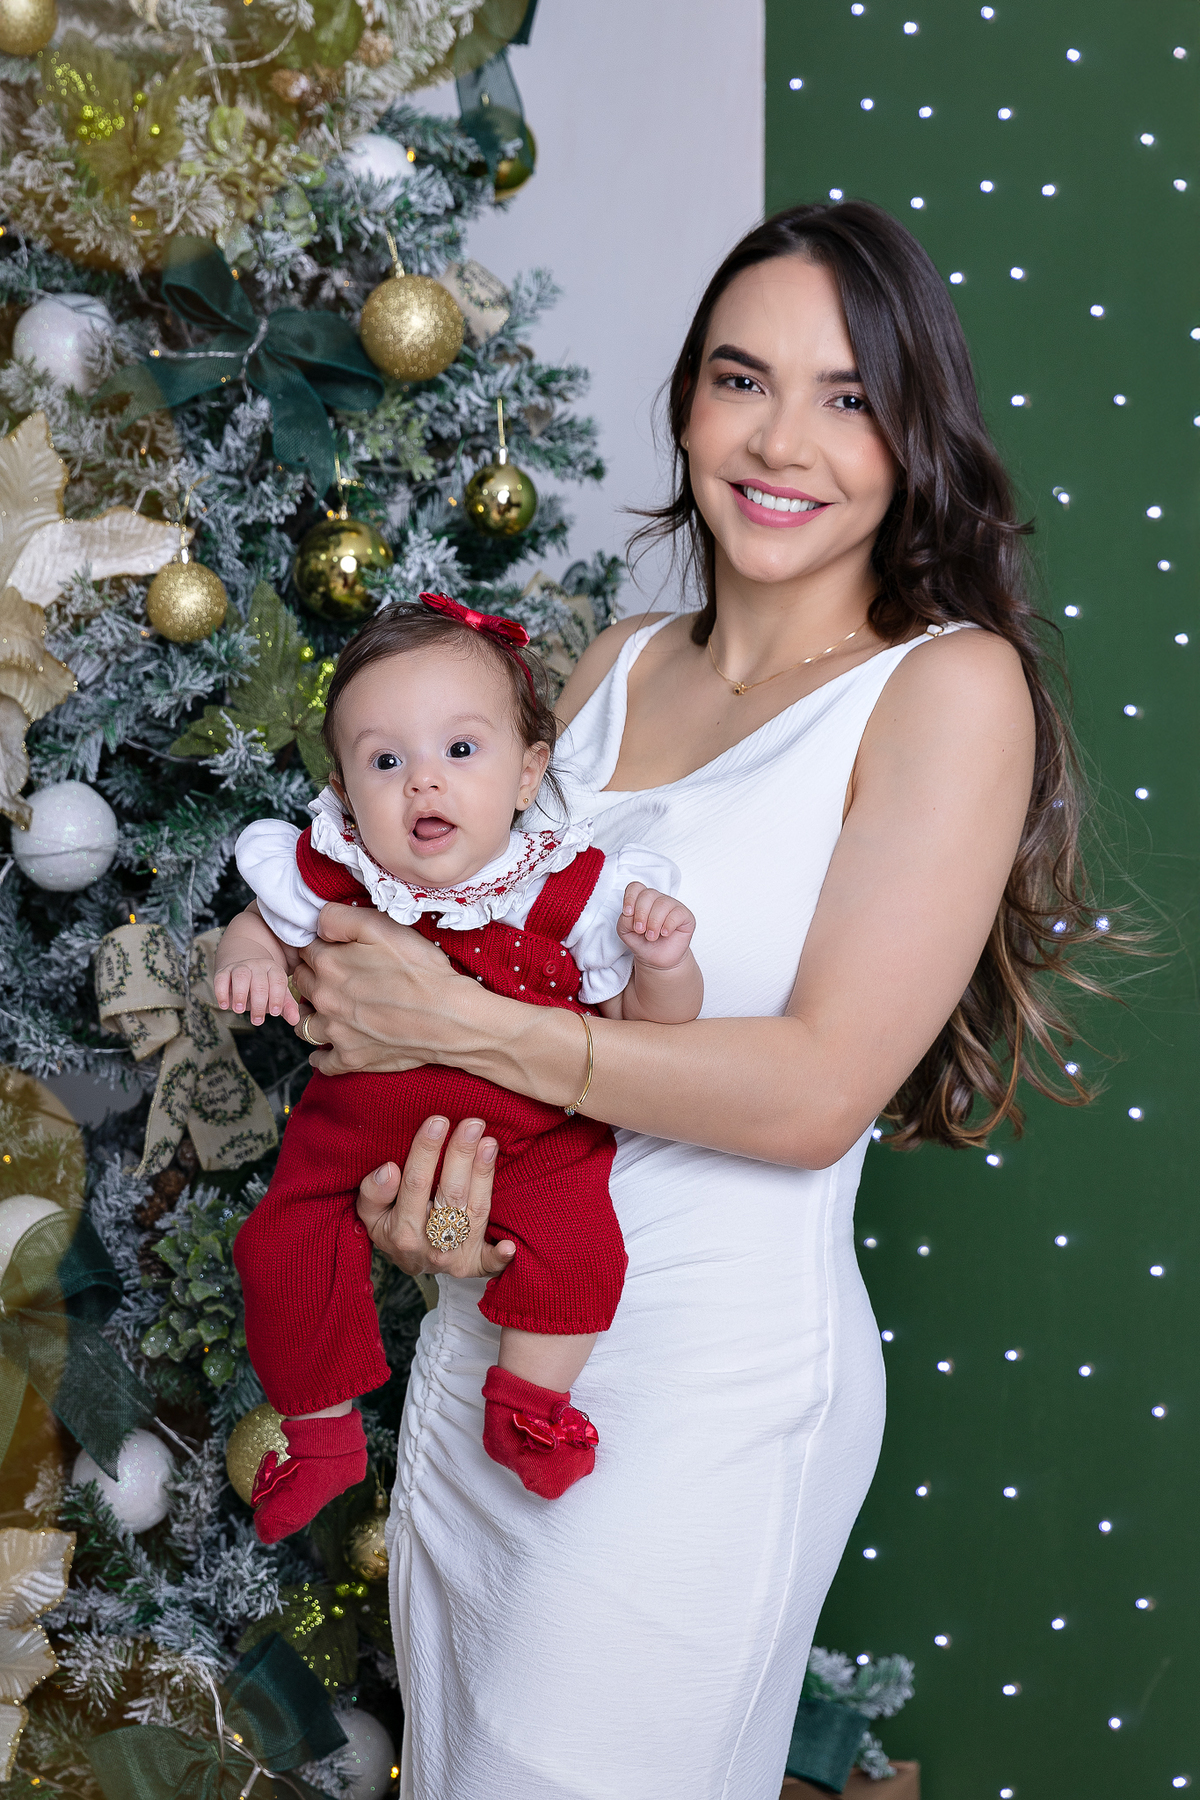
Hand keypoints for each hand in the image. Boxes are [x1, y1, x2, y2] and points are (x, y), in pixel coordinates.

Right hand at [214, 955, 299, 1027]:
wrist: (245, 966)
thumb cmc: (265, 985)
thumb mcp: (278, 994)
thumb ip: (286, 1006)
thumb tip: (295, 1021)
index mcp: (274, 970)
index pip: (278, 981)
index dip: (277, 997)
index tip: (275, 1012)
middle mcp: (258, 966)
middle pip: (259, 982)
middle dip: (259, 1003)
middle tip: (257, 1020)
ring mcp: (240, 967)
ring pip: (241, 976)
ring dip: (240, 994)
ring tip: (240, 1010)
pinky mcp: (224, 971)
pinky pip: (221, 978)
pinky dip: (221, 992)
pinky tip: (225, 1005)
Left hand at [290, 903, 462, 1074]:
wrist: (449, 1017)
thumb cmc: (421, 970)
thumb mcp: (383, 927)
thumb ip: (340, 917)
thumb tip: (317, 923)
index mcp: (328, 964)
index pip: (304, 951)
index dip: (319, 947)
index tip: (333, 949)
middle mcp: (325, 999)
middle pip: (302, 984)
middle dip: (312, 977)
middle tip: (333, 976)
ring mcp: (335, 1032)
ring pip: (303, 1023)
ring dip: (310, 1015)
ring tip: (326, 1010)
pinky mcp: (351, 1058)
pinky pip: (322, 1062)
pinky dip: (321, 1056)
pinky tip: (329, 1047)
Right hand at [356, 1114, 514, 1279]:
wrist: (411, 1265)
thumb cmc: (392, 1226)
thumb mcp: (371, 1214)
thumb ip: (373, 1193)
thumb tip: (389, 1170)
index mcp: (401, 1230)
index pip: (416, 1183)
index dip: (426, 1151)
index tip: (438, 1121)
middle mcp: (431, 1244)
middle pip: (451, 1193)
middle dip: (461, 1155)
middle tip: (472, 1123)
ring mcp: (455, 1256)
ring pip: (475, 1211)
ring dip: (484, 1176)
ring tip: (489, 1143)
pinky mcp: (475, 1266)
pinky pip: (490, 1264)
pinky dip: (499, 1256)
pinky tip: (509, 1245)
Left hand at [616, 882, 696, 968]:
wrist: (657, 960)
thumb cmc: (642, 942)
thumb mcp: (625, 932)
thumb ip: (624, 920)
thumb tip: (632, 914)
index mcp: (641, 900)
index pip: (635, 887)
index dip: (630, 898)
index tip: (628, 913)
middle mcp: (657, 899)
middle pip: (648, 894)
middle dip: (641, 914)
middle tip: (640, 930)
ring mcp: (672, 906)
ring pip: (662, 903)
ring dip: (654, 923)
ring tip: (651, 936)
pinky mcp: (685, 915)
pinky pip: (677, 913)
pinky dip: (667, 925)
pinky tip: (664, 933)